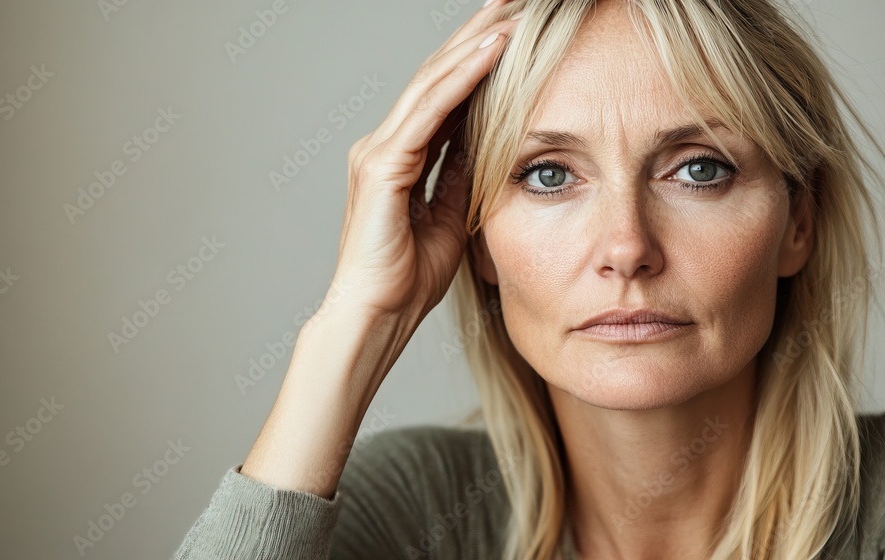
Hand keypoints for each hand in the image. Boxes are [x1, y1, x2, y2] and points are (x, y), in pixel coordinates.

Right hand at [329, 1, 519, 323]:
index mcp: (401, 157)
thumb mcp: (452, 217)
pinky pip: (430, 112)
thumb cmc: (407, 278)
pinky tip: (494, 49)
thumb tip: (485, 143)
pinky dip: (463, 77)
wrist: (377, 316)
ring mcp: (379, 152)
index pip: (445, 95)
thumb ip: (461, 176)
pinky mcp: (382, 167)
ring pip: (434, 82)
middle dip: (477, 33)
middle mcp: (385, 145)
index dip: (478, 58)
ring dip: (476, 42)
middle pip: (438, 75)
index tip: (513, 27)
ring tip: (512, 10)